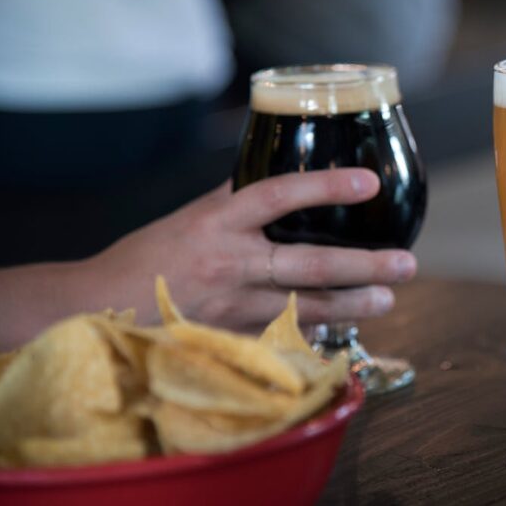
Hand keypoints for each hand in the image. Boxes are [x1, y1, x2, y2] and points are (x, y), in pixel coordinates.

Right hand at [86, 168, 415, 329]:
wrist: (99, 308)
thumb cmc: (148, 256)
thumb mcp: (191, 216)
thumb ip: (235, 197)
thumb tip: (275, 167)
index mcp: (219, 222)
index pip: (279, 194)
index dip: (325, 186)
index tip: (368, 181)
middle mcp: (231, 264)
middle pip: (310, 264)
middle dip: (365, 266)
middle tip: (406, 263)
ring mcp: (234, 307)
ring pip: (307, 307)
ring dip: (353, 306)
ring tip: (388, 299)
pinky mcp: (233, 339)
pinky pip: (285, 335)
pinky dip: (317, 332)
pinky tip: (347, 329)